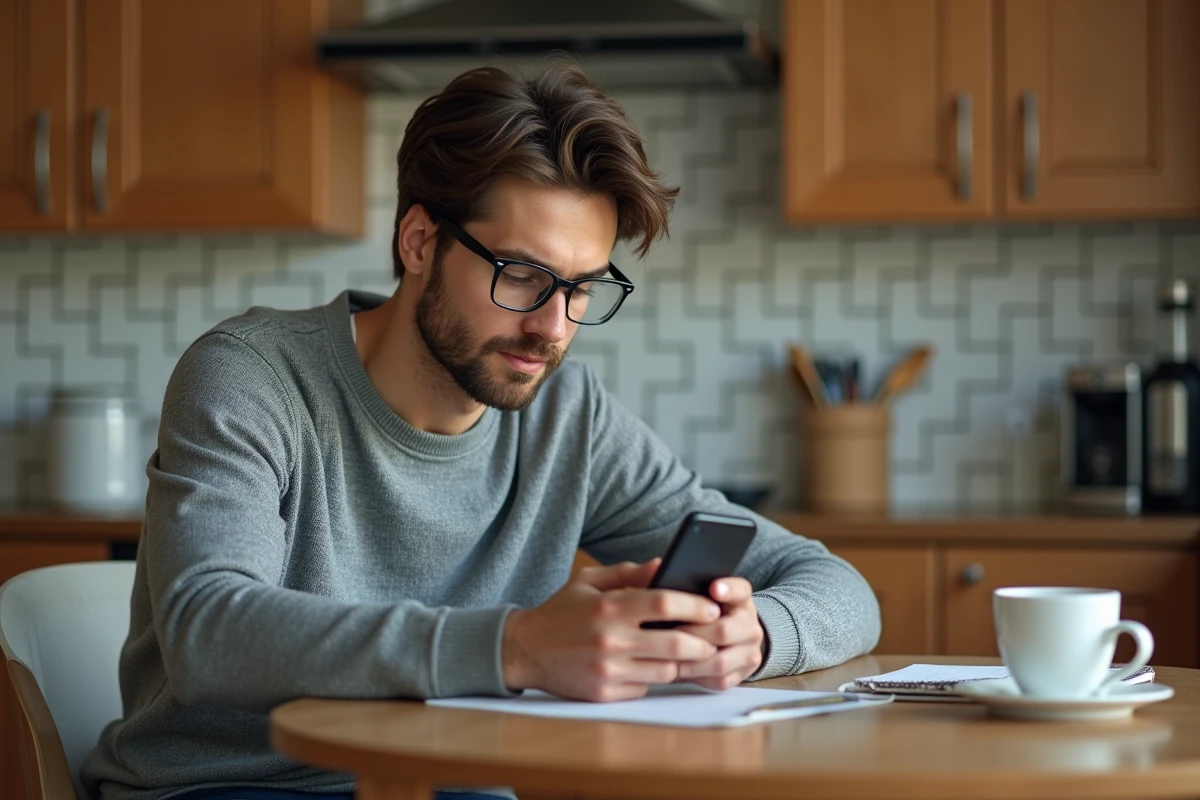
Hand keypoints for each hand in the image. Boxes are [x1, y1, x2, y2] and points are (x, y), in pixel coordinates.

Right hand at [502, 558, 722, 701]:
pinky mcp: (605, 694)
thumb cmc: (561, 612)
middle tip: (712, 636)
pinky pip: (645, 688)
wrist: (524, 650)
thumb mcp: (589, 581)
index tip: (712, 607)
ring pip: (666, 671)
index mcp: (610, 607)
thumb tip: (665, 564)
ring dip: (682, 662)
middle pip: (676, 643)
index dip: (695, 605)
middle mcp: (611, 640)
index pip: (665, 602)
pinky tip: (652, 666)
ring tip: (689, 651)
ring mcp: (609, 671)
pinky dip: (653, 678)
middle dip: (703, 641)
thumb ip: (629, 573)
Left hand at [672, 577, 763, 690]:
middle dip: (693, 634)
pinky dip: (696, 676)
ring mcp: (749, 650)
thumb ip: (675, 582)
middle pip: (724, 630)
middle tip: (670, 632)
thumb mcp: (693, 593)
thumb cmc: (699, 613)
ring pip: (720, 661)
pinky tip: (678, 669)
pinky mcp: (743, 673)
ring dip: (691, 660)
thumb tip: (655, 566)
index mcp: (740, 598)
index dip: (728, 589)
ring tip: (667, 656)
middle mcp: (749, 623)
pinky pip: (720, 680)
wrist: (727, 640)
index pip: (740, 589)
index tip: (713, 588)